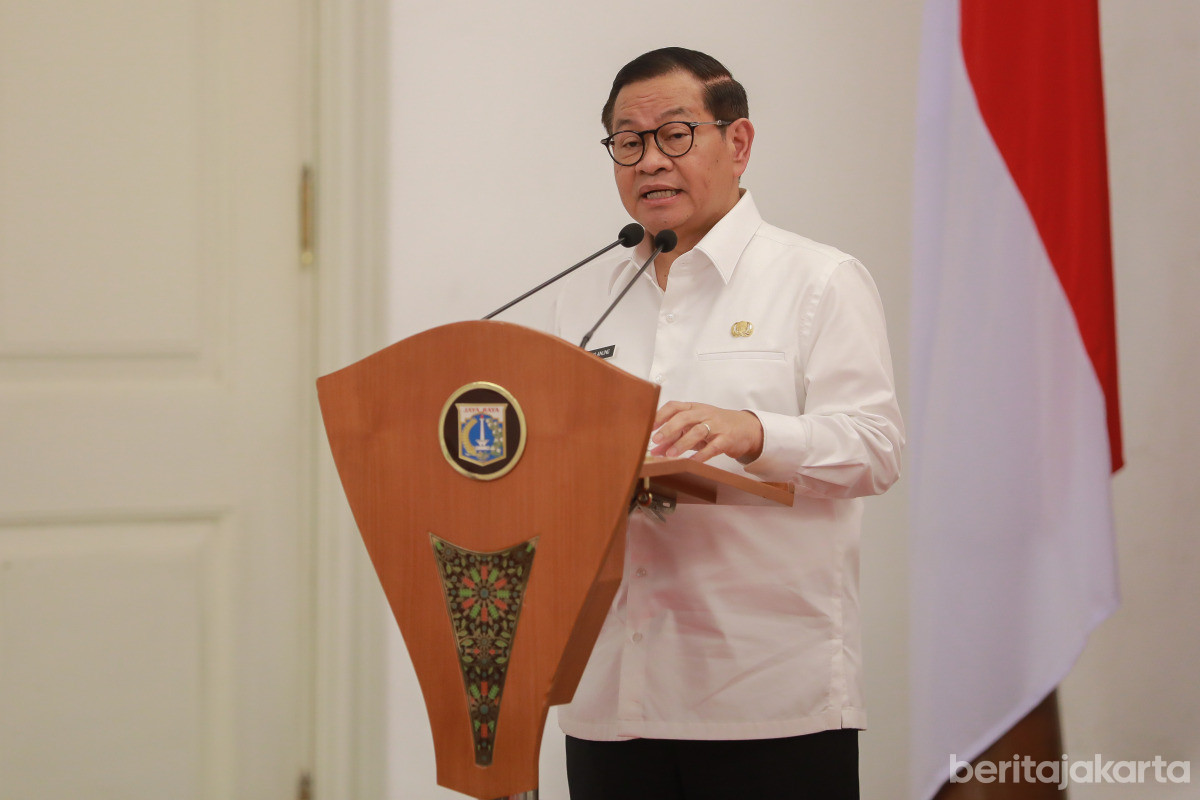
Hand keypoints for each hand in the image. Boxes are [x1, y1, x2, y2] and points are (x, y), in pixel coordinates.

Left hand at [649, 401, 763, 463]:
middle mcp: (704, 413)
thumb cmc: (715, 426)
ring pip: (697, 431)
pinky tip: (692, 462)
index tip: (648, 426)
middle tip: (656, 440)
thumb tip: (654, 450)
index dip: (660, 415)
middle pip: (684, 417)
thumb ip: (674, 438)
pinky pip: (713, 446)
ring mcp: (717, 425)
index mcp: (694, 408)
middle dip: (668, 428)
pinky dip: (702, 454)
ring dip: (682, 443)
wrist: (746, 428)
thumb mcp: (694, 429)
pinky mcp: (727, 438)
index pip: (674, 406)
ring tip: (670, 454)